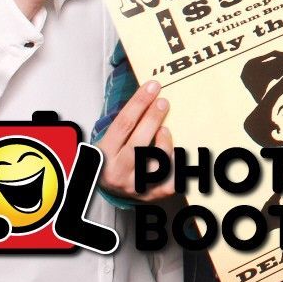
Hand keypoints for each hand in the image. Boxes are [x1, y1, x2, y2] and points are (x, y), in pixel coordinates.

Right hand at [97, 80, 175, 201]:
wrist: (110, 190)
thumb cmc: (114, 158)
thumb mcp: (110, 140)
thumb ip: (127, 123)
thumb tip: (150, 92)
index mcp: (104, 155)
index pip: (123, 125)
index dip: (139, 103)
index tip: (153, 86)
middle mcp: (117, 172)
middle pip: (138, 144)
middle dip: (152, 119)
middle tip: (164, 102)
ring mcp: (134, 186)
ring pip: (155, 163)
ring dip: (164, 144)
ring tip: (165, 130)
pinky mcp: (152, 194)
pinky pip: (171, 180)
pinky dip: (177, 164)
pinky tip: (178, 152)